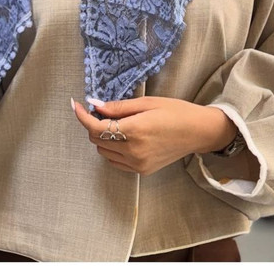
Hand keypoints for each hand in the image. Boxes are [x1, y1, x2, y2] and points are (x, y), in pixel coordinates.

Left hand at [71, 96, 236, 175]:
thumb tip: (94, 105)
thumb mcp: (147, 102)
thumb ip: (118, 107)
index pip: (96, 127)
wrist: (198, 132)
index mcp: (134, 131)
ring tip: (117, 123)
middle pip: (97, 140)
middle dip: (94, 124)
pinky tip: (123, 137)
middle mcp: (133, 151)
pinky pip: (115, 161)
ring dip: (102, 137)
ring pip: (103, 152)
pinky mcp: (142, 171)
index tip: (75, 104)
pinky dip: (112, 149)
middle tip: (103, 110)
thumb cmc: (175, 111)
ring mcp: (137, 164)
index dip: (81, 116)